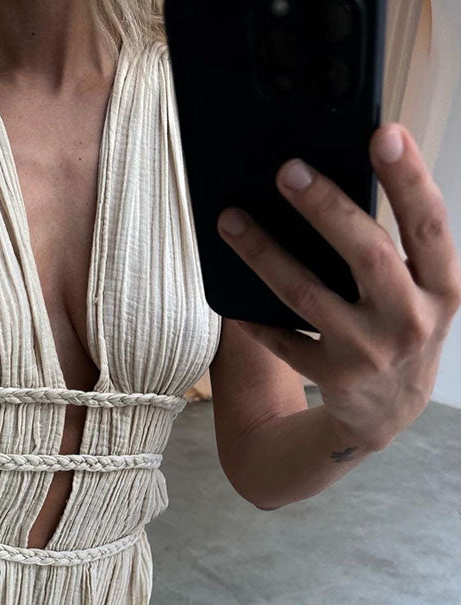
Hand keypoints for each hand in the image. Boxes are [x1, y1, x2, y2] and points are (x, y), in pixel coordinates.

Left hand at [216, 123, 460, 450]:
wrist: (388, 411)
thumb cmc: (400, 326)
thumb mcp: (417, 290)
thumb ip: (393, 248)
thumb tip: (327, 184)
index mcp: (441, 287)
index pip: (428, 224)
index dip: (408, 177)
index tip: (383, 130)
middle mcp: (410, 320)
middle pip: (365, 254)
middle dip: (325, 207)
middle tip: (286, 169)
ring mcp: (368, 353)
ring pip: (306, 294)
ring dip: (264, 253)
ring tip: (230, 220)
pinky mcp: (330, 377)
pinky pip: (281, 338)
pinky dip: (251, 315)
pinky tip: (226, 289)